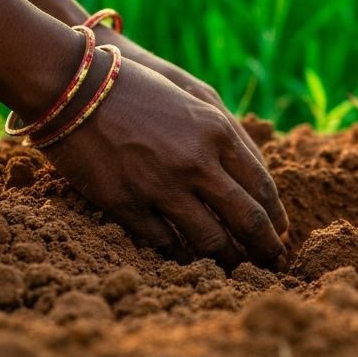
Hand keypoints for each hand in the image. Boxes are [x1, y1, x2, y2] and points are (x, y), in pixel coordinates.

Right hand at [42, 55, 289, 270]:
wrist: (75, 86)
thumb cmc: (140, 87)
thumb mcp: (196, 98)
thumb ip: (229, 135)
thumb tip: (256, 175)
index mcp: (218, 132)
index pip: (262, 187)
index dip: (276, 218)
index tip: (282, 234)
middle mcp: (196, 162)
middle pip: (245, 219)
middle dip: (265, 248)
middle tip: (273, 264)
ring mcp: (161, 186)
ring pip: (209, 240)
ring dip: (227, 260)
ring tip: (235, 270)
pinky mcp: (126, 204)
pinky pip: (164, 243)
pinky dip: (181, 255)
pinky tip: (188, 260)